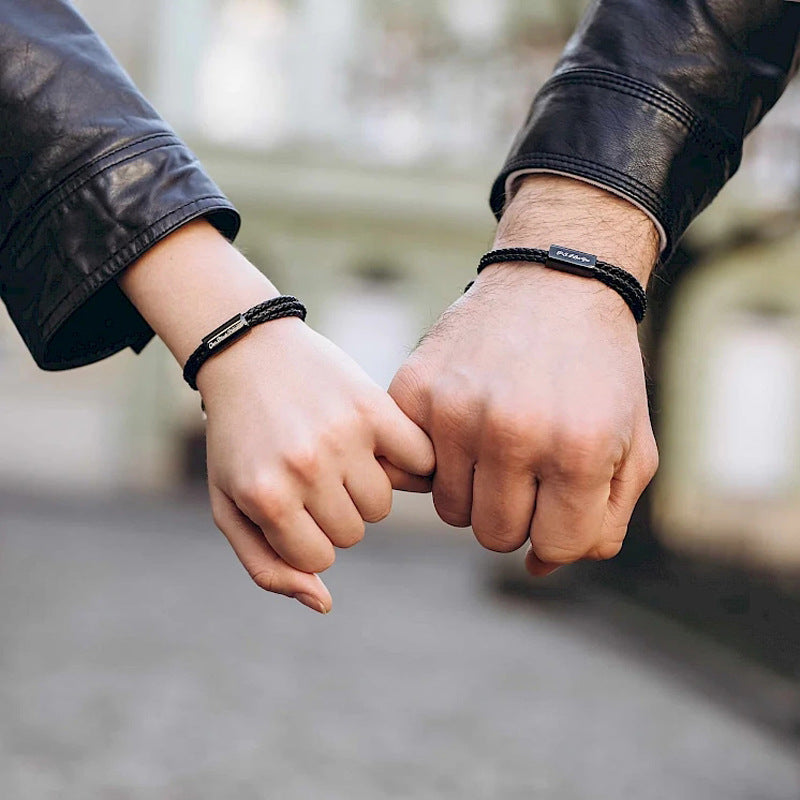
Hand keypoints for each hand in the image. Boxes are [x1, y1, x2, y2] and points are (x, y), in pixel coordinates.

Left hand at [119, 220, 433, 612]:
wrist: (248, 353)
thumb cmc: (238, 439)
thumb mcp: (230, 505)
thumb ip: (267, 567)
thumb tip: (325, 604)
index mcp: (266, 498)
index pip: (320, 558)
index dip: (308, 535)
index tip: (294, 503)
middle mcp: (306, 468)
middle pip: (355, 531)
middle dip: (334, 510)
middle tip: (313, 472)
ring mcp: (343, 436)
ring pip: (382, 503)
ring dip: (363, 487)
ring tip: (337, 454)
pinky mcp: (374, 407)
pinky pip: (418, 462)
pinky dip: (406, 460)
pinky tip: (378, 442)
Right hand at [389, 176, 659, 574]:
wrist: (554, 283)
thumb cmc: (600, 372)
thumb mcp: (631, 446)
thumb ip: (602, 522)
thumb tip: (539, 568)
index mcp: (577, 450)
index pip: (552, 544)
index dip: (559, 527)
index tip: (560, 494)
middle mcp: (511, 433)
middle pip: (494, 534)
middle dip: (516, 512)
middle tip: (528, 468)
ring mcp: (454, 410)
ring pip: (451, 509)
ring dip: (476, 489)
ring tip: (497, 442)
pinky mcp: (414, 390)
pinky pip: (412, 467)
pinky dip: (436, 457)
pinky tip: (462, 424)